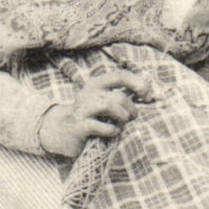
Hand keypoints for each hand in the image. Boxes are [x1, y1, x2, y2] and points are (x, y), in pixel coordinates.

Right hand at [38, 67, 153, 159]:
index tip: (147, 96)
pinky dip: (112, 130)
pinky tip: (112, 132)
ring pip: (109, 105)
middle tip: (131, 117)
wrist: (61, 131)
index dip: (138, 84)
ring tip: (122, 123)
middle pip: (118, 96)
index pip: (120, 76)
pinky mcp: (80, 126)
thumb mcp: (102, 100)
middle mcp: (88, 93)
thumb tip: (147, 91)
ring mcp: (82, 110)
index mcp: (96, 84)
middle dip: (131, 109)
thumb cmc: (89, 116)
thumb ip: (121, 95)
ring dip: (122, 117)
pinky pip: (101, 127)